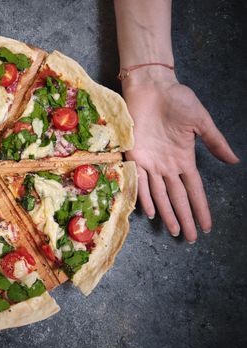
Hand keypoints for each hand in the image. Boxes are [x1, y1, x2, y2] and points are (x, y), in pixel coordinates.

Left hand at [123, 68, 238, 242]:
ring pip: (160, 194)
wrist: (151, 87)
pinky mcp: (134, 155)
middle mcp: (167, 166)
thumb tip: (234, 161)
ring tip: (173, 231)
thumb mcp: (200, 122)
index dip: (200, 208)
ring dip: (166, 213)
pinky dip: (144, 196)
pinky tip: (150, 211)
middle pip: (177, 198)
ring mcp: (150, 163)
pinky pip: (139, 180)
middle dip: (184, 218)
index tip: (206, 226)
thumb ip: (215, 142)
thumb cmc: (177, 100)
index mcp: (184, 159)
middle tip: (188, 238)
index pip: (194, 190)